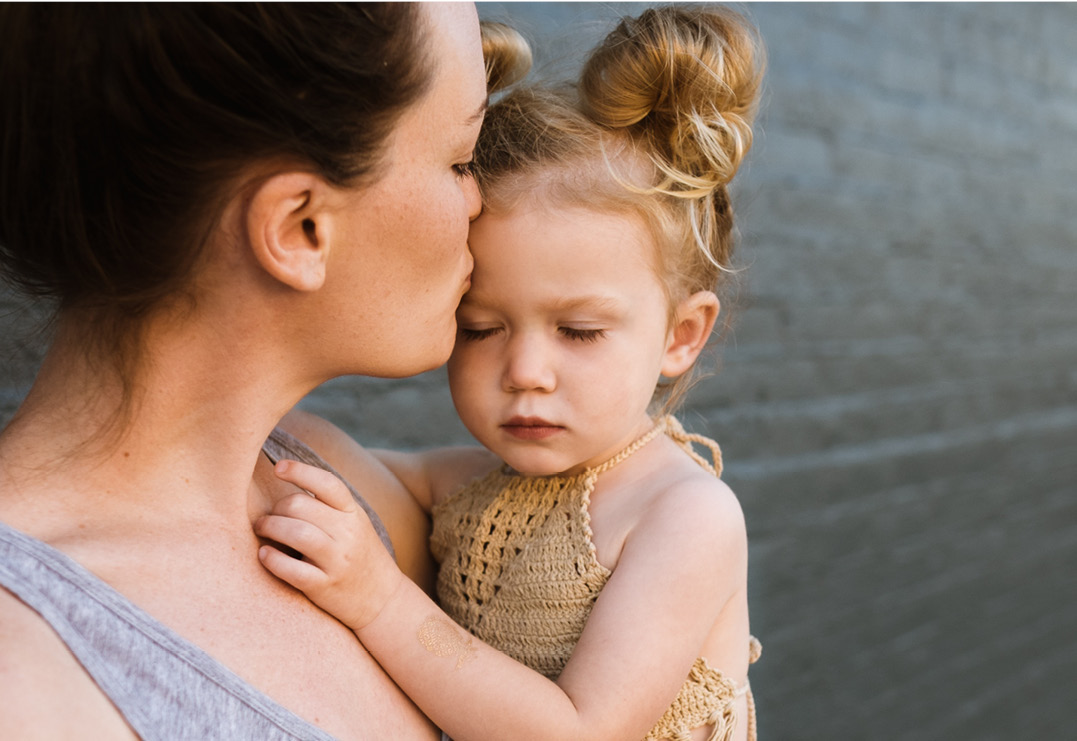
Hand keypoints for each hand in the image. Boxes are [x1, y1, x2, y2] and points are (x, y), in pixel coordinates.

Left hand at [254, 460, 403, 629]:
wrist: (383, 599)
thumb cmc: (360, 556)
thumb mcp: (355, 524)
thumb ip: (329, 507)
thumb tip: (289, 485)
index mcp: (354, 513)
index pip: (327, 483)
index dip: (299, 471)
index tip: (278, 467)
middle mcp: (348, 533)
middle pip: (300, 505)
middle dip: (276, 508)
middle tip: (267, 517)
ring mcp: (337, 561)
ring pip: (296, 532)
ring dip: (270, 527)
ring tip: (261, 529)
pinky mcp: (324, 586)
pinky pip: (292, 569)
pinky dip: (272, 559)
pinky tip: (264, 554)